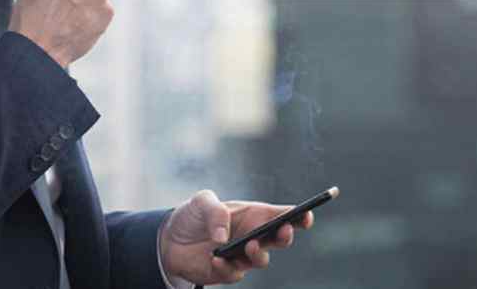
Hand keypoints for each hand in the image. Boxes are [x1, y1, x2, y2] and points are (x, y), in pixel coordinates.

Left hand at [160, 190, 313, 285]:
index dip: (299, 215)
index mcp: (253, 214)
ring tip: (249, 245)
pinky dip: (226, 267)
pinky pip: (234, 273)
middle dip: (286, 235)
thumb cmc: (193, 216)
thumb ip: (215, 213)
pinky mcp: (228, 272)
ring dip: (259, 253)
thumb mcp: (201, 202)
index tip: (307, 215)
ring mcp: (242, 256)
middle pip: (280, 238)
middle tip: (284, 230)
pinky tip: (215, 259)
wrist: (170, 241)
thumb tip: (224, 237)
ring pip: (262, 259)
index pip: (282, 215)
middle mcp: (254, 236)